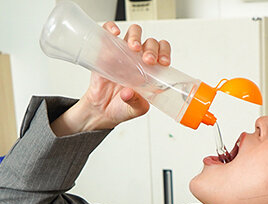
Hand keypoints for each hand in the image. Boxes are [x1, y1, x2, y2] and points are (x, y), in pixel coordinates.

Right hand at [52, 22, 171, 134]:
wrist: (102, 111)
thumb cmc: (123, 107)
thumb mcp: (135, 110)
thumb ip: (136, 103)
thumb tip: (129, 93)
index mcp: (150, 70)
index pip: (162, 52)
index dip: (165, 53)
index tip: (163, 63)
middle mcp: (138, 59)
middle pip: (150, 42)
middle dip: (152, 49)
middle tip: (148, 60)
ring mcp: (122, 53)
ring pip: (133, 33)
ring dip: (135, 37)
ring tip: (133, 48)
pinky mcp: (105, 52)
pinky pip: (108, 33)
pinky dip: (111, 28)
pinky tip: (115, 34)